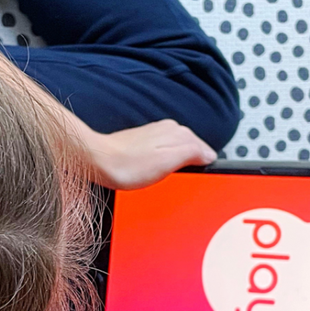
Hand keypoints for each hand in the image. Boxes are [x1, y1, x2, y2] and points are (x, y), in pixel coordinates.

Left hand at [83, 120, 216, 190]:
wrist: (100, 161)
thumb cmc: (129, 165)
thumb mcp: (168, 161)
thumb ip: (192, 153)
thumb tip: (209, 154)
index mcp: (179, 133)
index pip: (205, 150)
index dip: (203, 167)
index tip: (197, 179)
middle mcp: (170, 129)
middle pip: (193, 151)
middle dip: (190, 166)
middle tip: (179, 180)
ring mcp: (157, 134)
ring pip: (179, 152)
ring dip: (177, 166)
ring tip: (166, 177)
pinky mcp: (146, 142)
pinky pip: (165, 154)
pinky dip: (164, 164)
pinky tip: (155, 172)